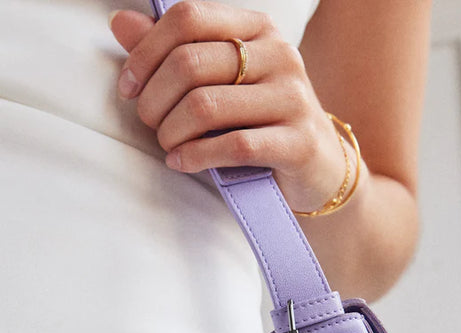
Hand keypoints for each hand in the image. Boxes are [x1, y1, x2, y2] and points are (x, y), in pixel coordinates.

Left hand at [109, 0, 348, 212]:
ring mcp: (293, 99)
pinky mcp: (298, 143)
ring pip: (205, 106)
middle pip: (189, 64)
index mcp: (257, 28)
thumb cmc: (260, 121)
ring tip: (167, 145)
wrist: (319, 167)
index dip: (146, 51)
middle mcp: (279, 55)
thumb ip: (173, 51)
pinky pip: (233, 147)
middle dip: (154, 99)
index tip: (128, 87)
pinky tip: (180, 163)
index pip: (187, 17)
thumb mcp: (221, 81)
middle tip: (150, 123)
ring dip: (171, 132)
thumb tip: (120, 23)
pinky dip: (195, 157)